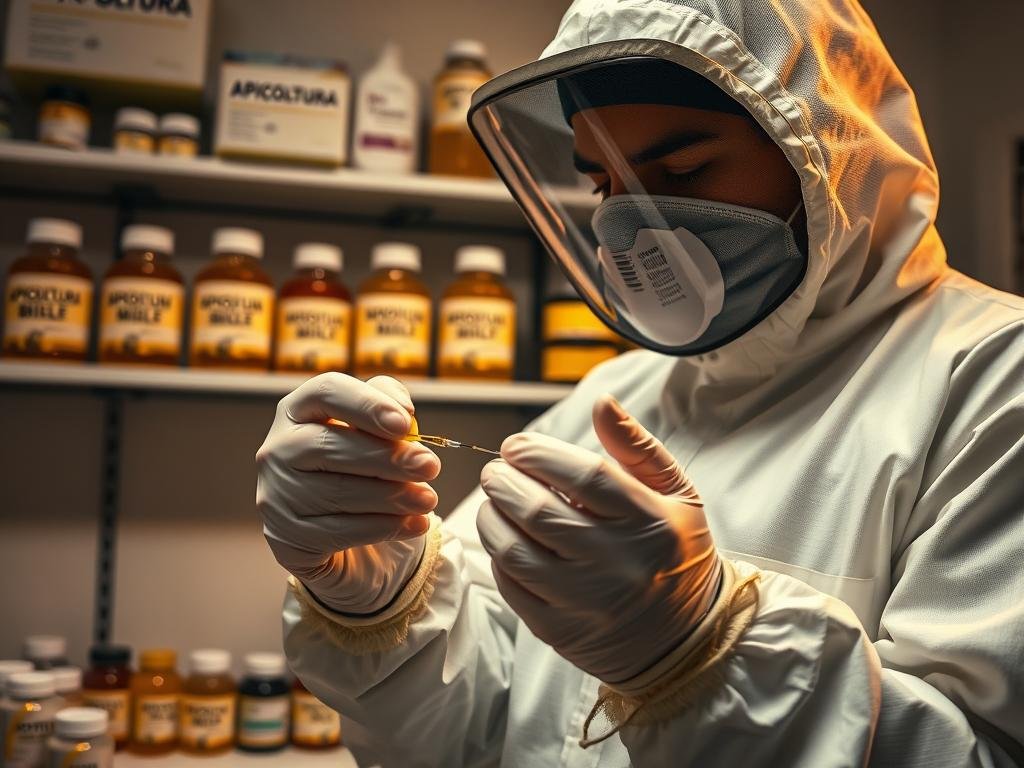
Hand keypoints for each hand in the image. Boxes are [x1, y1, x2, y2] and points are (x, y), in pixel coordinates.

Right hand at [257, 373, 440, 613]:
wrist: (342, 534)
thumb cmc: (361, 469)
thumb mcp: (375, 431)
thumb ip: (387, 406)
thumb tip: (404, 409)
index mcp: (298, 410)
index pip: (326, 392)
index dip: (366, 405)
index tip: (405, 424)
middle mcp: (278, 448)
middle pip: (329, 446)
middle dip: (387, 457)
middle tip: (430, 466)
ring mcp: (277, 494)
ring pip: (336, 492)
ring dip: (391, 496)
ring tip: (428, 499)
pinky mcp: (286, 536)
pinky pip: (338, 531)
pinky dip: (383, 527)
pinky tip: (414, 524)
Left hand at [478, 395, 720, 683]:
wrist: (686, 638)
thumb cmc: (676, 552)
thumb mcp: (676, 495)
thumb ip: (637, 447)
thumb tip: (602, 403)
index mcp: (648, 523)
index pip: (584, 476)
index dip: (540, 453)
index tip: (517, 446)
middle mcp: (616, 564)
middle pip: (540, 512)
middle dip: (504, 480)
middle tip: (497, 469)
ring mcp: (585, 601)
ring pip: (515, 550)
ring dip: (493, 515)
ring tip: (496, 498)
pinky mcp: (560, 630)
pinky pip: (511, 586)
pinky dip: (499, 555)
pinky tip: (506, 537)